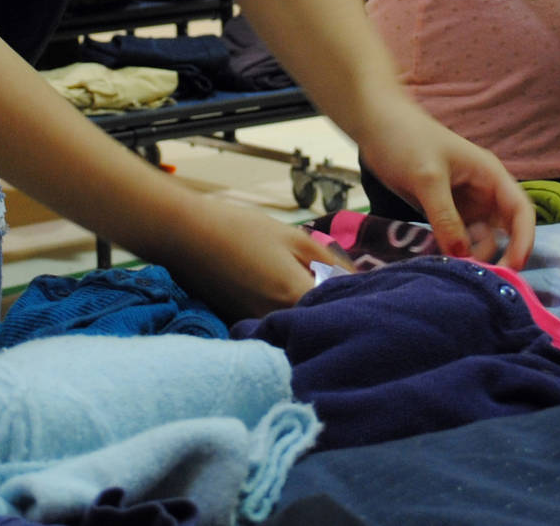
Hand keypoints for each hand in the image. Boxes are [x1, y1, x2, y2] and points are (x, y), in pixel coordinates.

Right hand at [157, 194, 355, 323]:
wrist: (185, 234)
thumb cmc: (240, 229)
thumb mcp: (293, 236)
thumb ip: (330, 261)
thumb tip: (361, 283)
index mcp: (295, 298)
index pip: (342, 315)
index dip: (359, 306)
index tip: (374, 295)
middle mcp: (277, 322)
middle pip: (321, 328)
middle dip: (339, 315)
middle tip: (351, 296)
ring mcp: (257, 328)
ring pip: (299, 331)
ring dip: (314, 319)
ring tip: (324, 296)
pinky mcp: (242, 326)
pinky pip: (276, 328)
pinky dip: (289, 319)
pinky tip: (291, 300)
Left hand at [355, 101, 535, 267]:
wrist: (376, 126)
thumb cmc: (407, 140)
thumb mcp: (428, 178)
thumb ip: (446, 218)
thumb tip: (463, 258)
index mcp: (490, 175)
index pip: (521, 211)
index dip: (524, 240)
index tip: (514, 268)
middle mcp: (483, 192)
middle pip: (506, 230)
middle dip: (501, 255)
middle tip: (483, 280)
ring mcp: (464, 204)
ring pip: (481, 239)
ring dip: (475, 257)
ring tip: (458, 274)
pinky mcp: (444, 213)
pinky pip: (458, 239)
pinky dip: (455, 253)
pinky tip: (444, 264)